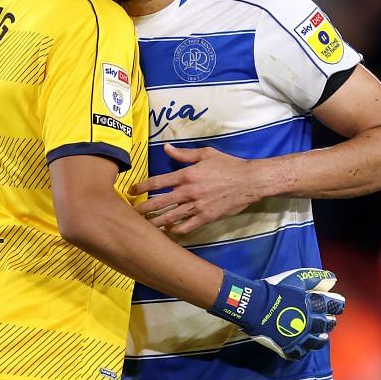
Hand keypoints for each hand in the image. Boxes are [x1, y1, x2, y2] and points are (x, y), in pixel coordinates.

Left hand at [137, 144, 263, 236]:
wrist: (249, 181)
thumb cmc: (228, 165)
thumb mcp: (205, 154)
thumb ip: (184, 153)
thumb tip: (166, 147)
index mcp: (187, 175)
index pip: (157, 182)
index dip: (141, 186)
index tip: (131, 190)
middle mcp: (189, 192)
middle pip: (159, 203)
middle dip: (143, 209)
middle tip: (131, 213)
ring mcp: (197, 206)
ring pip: (170, 217)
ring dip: (155, 222)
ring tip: (144, 226)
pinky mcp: (206, 217)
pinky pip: (186, 226)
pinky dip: (175, 230)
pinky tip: (167, 231)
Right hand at [213, 267, 345, 360]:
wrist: (253, 306)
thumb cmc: (274, 290)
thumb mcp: (296, 279)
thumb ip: (316, 278)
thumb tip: (333, 279)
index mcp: (313, 304)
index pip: (334, 306)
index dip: (337, 305)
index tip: (337, 304)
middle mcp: (310, 322)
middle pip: (327, 324)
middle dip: (329, 321)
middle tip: (328, 320)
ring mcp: (299, 337)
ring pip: (317, 342)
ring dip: (320, 338)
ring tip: (320, 335)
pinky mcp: (287, 347)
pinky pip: (299, 353)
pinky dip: (302, 350)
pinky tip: (303, 346)